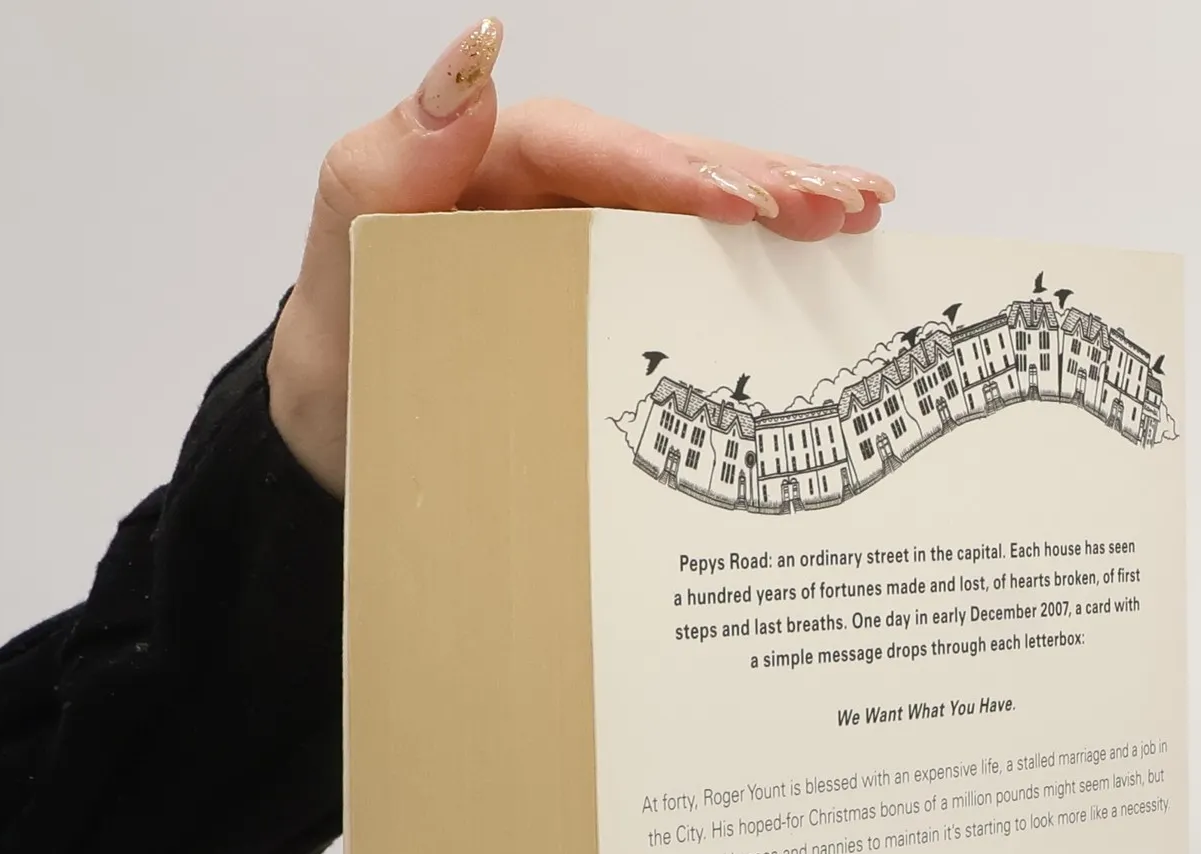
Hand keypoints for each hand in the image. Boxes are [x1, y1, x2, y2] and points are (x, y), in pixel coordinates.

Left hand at [267, 17, 895, 495]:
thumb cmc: (341, 362)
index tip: (739, 201)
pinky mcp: (610, 294)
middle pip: (663, 168)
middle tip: (838, 203)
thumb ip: (381, 172)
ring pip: (691, 213)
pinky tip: (824, 257)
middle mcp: (545, 197)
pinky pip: (688, 267)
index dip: (668, 171)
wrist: (343, 440)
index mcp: (484, 173)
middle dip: (757, 178)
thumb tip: (469, 66)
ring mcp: (584, 245)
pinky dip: (756, 263)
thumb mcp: (341, 272)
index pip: (587, 150)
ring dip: (780, 209)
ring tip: (859, 214)